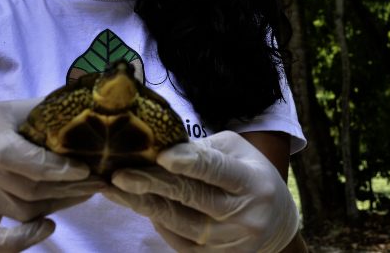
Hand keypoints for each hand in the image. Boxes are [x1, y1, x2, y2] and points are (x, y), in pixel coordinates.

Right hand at [0, 99, 103, 251]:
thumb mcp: (20, 108)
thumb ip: (51, 112)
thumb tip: (93, 110)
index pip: (15, 155)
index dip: (50, 167)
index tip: (84, 169)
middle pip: (25, 188)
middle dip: (69, 188)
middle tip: (99, 181)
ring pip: (20, 211)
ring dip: (58, 205)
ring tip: (86, 193)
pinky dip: (21, 239)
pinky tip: (49, 227)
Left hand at [103, 131, 298, 252]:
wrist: (275, 226)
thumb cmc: (250, 177)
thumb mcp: (236, 153)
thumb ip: (203, 150)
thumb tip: (161, 146)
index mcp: (251, 182)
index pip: (217, 170)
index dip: (189, 162)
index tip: (161, 155)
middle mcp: (244, 215)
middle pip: (191, 198)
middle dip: (152, 185)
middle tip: (119, 175)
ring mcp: (229, 242)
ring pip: (178, 222)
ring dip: (143, 204)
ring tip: (114, 189)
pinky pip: (176, 240)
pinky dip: (157, 220)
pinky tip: (139, 203)